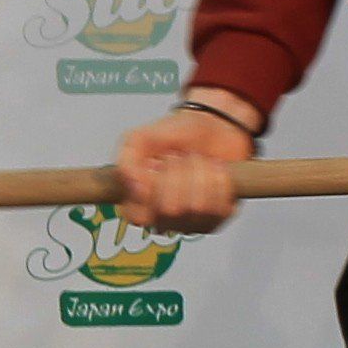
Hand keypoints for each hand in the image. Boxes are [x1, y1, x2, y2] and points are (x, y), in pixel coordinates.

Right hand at [116, 101, 254, 233]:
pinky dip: (220, 179)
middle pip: (170, 209)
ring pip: (198, 207)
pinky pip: (220, 208)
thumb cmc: (175, 134)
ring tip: (197, 161)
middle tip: (179, 157)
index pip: (138, 216)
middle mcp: (162, 218)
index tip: (156, 163)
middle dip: (178, 172)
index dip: (151, 188)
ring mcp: (190, 222)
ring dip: (201, 172)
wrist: (213, 125)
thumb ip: (127, 161)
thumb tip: (136, 189)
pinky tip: (214, 170)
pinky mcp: (217, 219)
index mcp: (138, 203)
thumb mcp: (140, 138)